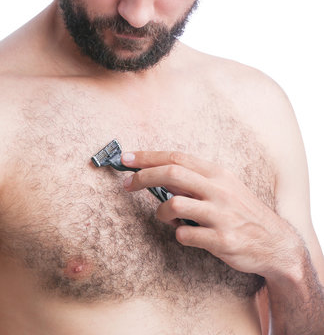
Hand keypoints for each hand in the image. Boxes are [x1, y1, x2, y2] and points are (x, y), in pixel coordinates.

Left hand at [121, 151, 303, 277]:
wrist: (276, 243)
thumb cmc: (241, 213)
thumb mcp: (224, 188)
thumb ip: (194, 180)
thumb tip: (158, 175)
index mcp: (218, 174)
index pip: (176, 157)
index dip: (147, 157)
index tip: (125, 158)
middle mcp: (219, 190)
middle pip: (171, 174)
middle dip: (142, 177)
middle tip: (127, 184)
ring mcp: (221, 215)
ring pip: (173, 204)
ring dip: (161, 212)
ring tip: (166, 218)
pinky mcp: (222, 239)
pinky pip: (184, 235)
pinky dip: (178, 235)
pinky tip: (186, 234)